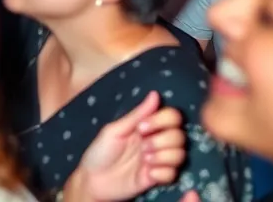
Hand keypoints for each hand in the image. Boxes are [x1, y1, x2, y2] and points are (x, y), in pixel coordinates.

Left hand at [71, 91, 188, 200]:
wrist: (92, 180)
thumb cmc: (100, 151)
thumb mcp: (115, 130)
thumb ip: (137, 114)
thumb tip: (155, 94)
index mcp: (147, 126)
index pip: (172, 117)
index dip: (163, 120)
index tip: (142, 127)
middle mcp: (156, 141)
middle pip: (180, 136)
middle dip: (162, 141)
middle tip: (142, 147)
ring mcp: (158, 160)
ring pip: (180, 155)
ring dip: (163, 157)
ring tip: (145, 160)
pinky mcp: (157, 178)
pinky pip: (173, 174)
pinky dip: (162, 173)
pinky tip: (148, 174)